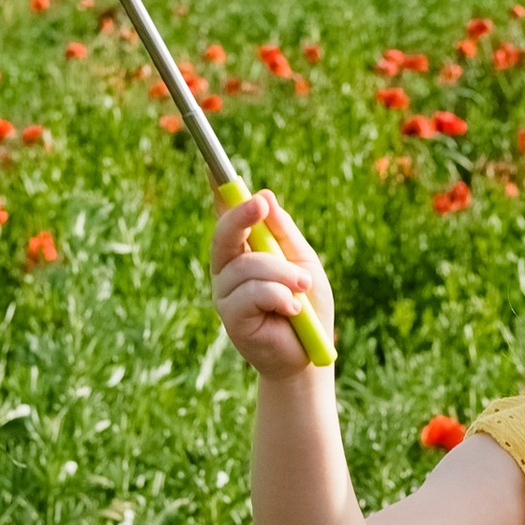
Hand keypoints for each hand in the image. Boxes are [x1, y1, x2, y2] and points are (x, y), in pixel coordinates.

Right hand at [210, 187, 337, 378]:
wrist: (308, 356)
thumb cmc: (306, 308)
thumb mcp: (303, 262)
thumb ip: (283, 233)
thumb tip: (265, 194)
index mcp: (244, 253)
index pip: (227, 219)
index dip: (219, 194)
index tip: (215, 169)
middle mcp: (228, 271)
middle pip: (224, 234)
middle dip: (241, 215)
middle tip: (261, 204)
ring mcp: (225, 294)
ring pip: (249, 266)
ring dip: (284, 275)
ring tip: (303, 290)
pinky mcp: (230, 317)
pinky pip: (252, 293)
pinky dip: (280, 297)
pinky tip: (293, 311)